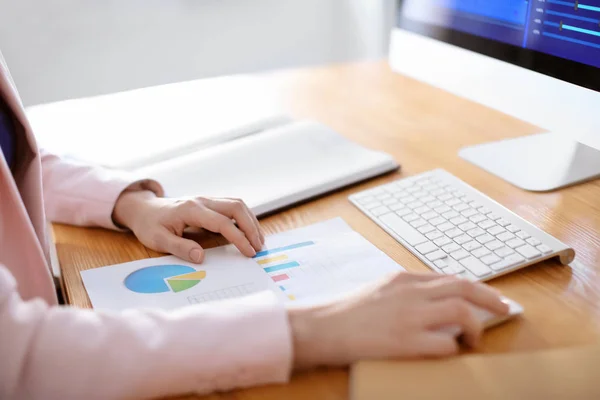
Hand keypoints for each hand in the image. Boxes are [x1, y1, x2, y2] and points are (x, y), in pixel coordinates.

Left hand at [112, 190, 264, 262]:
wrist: (144, 209)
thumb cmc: (149, 225)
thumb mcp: (157, 240)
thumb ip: (179, 248)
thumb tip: (201, 257)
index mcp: (190, 209)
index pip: (222, 222)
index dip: (238, 237)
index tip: (249, 252)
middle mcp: (202, 201)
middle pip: (236, 207)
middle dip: (251, 227)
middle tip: (259, 247)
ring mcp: (207, 200)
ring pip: (237, 204)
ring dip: (251, 221)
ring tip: (259, 241)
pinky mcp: (210, 203)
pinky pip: (233, 207)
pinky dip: (245, 218)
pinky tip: (249, 232)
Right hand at [288, 272, 508, 368]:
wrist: (321, 327)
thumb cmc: (347, 312)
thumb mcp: (379, 290)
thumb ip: (407, 292)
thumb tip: (435, 301)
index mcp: (404, 279)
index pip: (450, 278)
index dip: (476, 289)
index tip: (490, 298)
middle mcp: (410, 292)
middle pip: (464, 287)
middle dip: (491, 298)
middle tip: (505, 310)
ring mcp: (409, 316)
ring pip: (461, 311)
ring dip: (475, 327)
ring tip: (474, 340)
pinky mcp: (405, 341)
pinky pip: (445, 343)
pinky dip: (452, 348)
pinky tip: (447, 352)